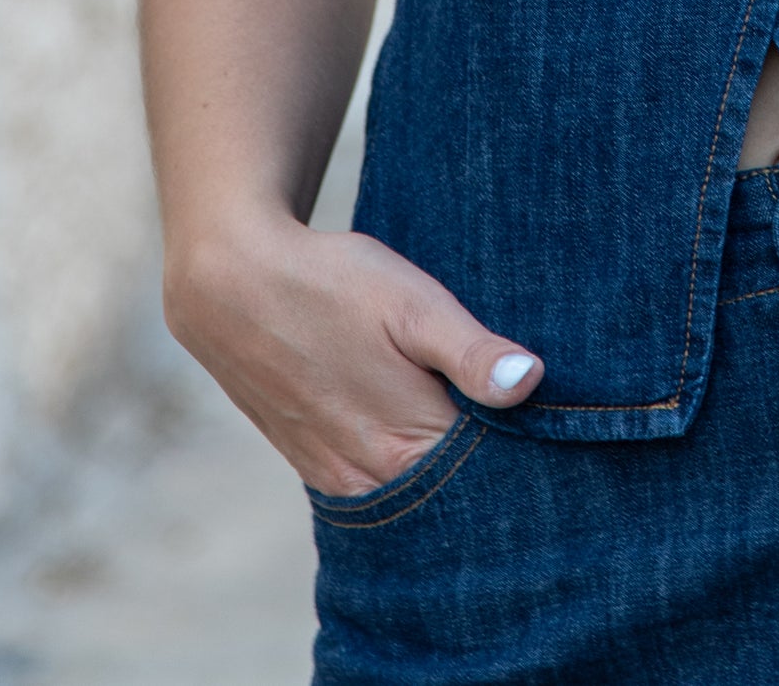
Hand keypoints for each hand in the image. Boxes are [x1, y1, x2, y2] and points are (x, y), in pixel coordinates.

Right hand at [165, 215, 543, 496]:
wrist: (231, 285)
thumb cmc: (330, 284)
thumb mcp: (411, 303)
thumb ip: (470, 352)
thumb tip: (530, 382)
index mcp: (406, 443)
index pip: (487, 479)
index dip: (523, 457)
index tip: (547, 430)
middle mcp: (370, 478)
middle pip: (449, 495)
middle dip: (485, 472)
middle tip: (521, 431)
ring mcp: (336, 477)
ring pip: (409, 494)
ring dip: (441, 471)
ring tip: (470, 427)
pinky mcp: (312, 464)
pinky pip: (373, 486)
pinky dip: (401, 469)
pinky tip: (417, 433)